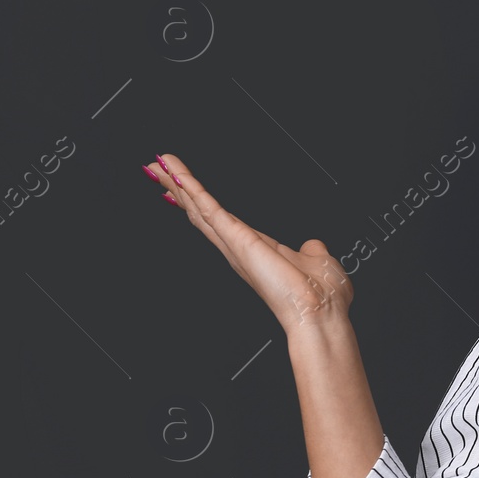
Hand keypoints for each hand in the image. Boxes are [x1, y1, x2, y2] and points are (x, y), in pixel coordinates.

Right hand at [143, 153, 353, 331]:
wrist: (320, 312)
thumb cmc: (320, 296)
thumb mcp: (316, 261)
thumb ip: (310, 250)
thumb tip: (312, 246)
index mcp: (256, 250)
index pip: (220, 220)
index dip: (201, 203)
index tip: (185, 187)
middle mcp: (240, 248)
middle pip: (201, 213)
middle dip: (180, 190)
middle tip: (158, 168)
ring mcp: (236, 244)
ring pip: (200, 209)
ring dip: (180, 185)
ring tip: (159, 165)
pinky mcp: (238, 239)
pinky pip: (211, 209)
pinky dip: (194, 190)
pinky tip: (179, 176)